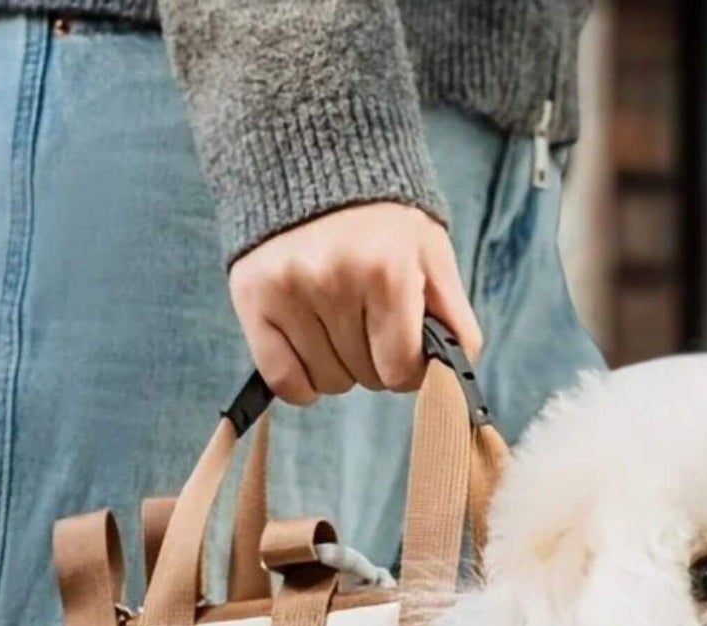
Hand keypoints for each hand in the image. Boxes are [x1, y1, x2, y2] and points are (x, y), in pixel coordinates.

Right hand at [228, 202, 482, 404]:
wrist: (314, 160)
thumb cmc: (382, 220)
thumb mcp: (431, 254)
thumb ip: (453, 318)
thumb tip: (450, 378)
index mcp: (385, 269)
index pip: (400, 371)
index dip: (409, 368)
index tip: (406, 346)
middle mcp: (333, 279)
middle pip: (365, 379)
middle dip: (375, 361)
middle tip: (370, 320)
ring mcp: (288, 290)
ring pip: (326, 383)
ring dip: (340, 367)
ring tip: (339, 320)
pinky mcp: (252, 298)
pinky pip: (283, 380)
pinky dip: (302, 381)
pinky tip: (312, 351)